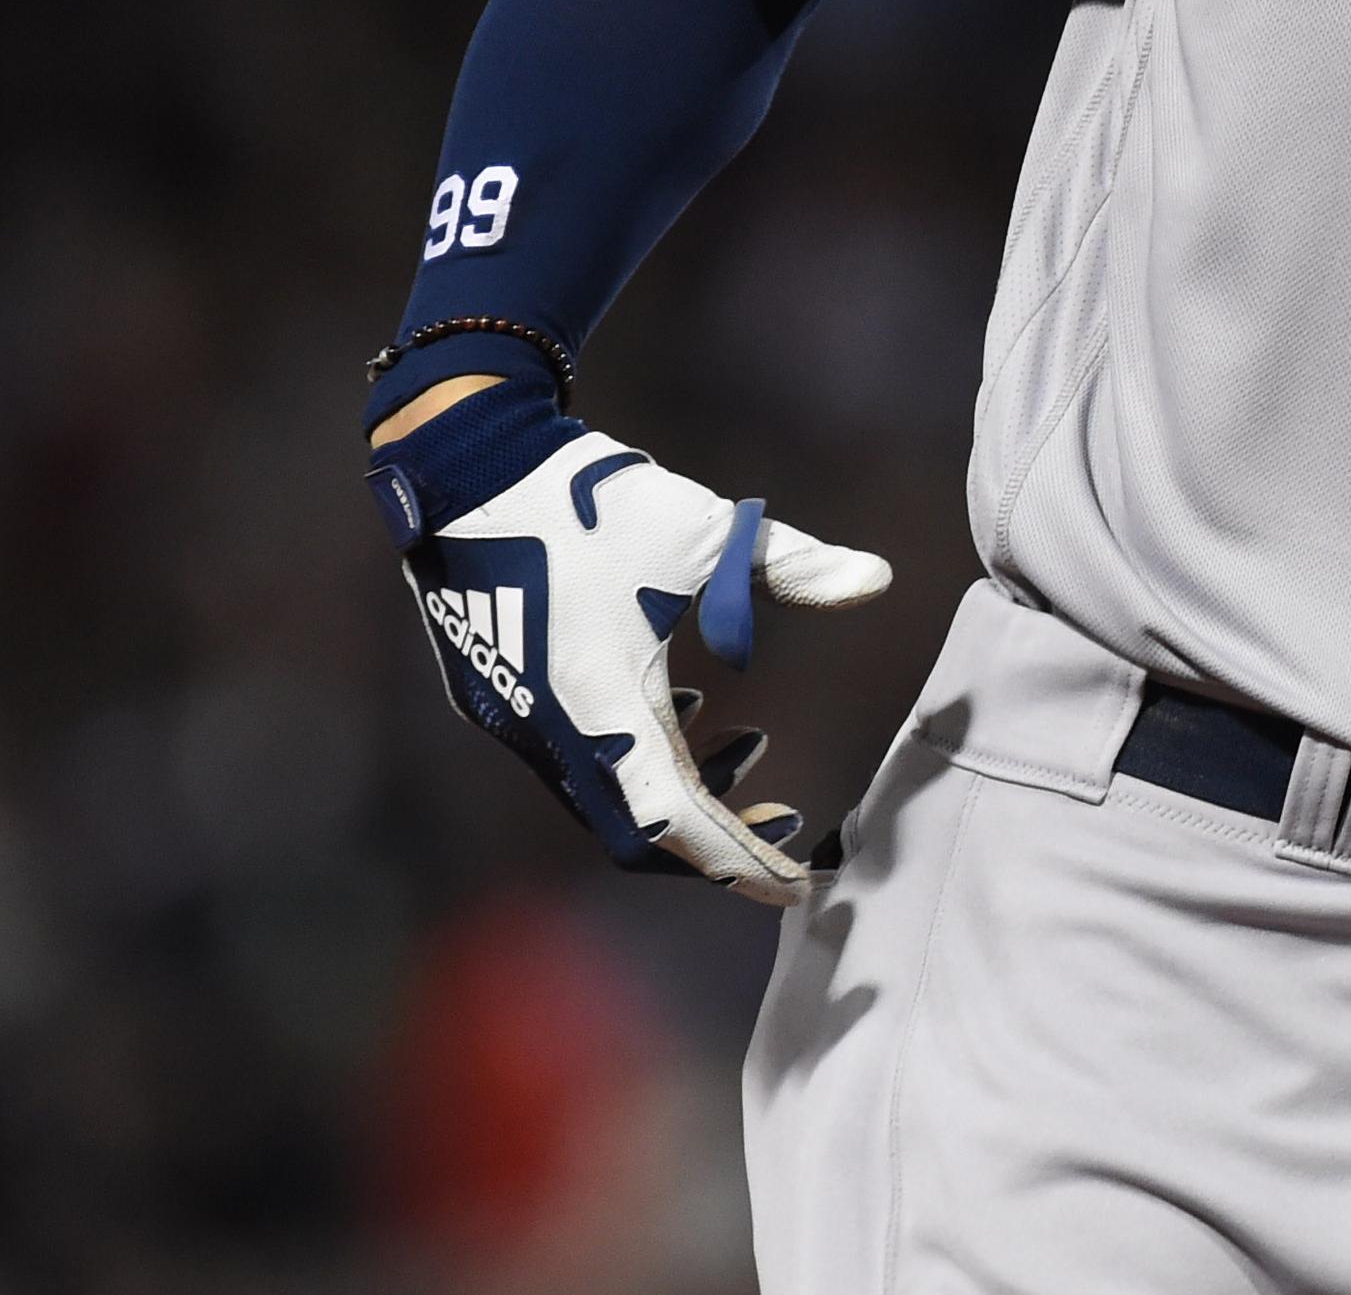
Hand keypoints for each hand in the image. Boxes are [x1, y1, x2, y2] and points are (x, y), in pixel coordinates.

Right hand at [371, 393, 889, 905]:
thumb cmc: (591, 497)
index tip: (798, 886)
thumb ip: (794, 563)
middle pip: (638, 832)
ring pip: (607, 796)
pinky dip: (641, 755)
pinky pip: (578, 758)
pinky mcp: (499, 694)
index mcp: (600, 702)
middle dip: (716, 842)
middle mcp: (549, 729)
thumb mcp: (707, 529)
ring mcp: (514, 718)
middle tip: (789, 827)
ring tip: (756, 748)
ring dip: (682, 790)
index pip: (676, 820)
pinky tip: (690, 708)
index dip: (739, 861)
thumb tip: (880, 580)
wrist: (470, 464)